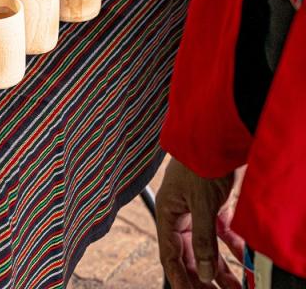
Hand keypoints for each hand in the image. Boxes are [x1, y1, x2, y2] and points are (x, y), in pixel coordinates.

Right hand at [156, 158, 241, 287]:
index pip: (170, 255)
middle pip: (189, 254)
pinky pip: (219, 232)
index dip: (179, 278)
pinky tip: (242, 257)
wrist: (215, 135)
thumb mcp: (202, 205)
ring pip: (205, 245)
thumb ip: (202, 240)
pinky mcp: (212, 204)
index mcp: (167, 214)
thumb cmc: (200, 164)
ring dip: (219, 266)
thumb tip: (206, 272)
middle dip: (203, 277)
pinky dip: (230, 246)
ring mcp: (195, 209)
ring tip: (234, 286)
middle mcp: (179, 214)